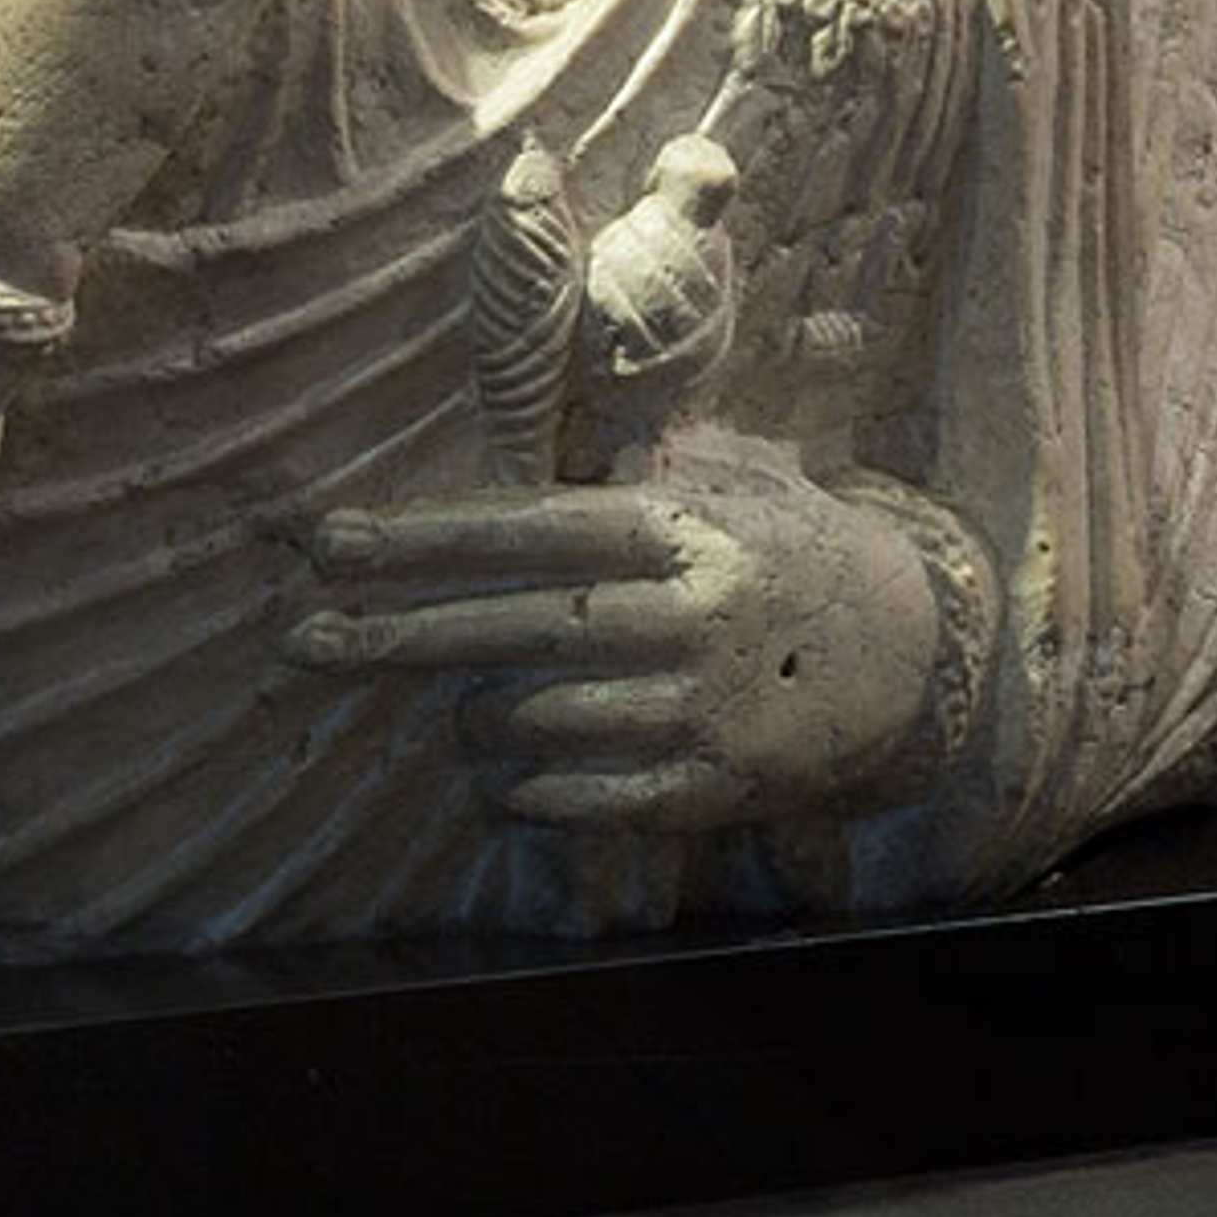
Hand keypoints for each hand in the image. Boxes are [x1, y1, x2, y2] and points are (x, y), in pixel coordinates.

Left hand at [282, 427, 946, 831]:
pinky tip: (498, 775)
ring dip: (472, 718)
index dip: (424, 539)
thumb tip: (516, 417)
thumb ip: (624, 455)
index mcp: (677, 526)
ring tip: (452, 708)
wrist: (911, 648)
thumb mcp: (719, 472)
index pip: (525, 530)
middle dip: (396, 634)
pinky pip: (583, 798)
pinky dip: (525, 790)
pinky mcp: (712, 788)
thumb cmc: (784, 540)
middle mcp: (683, 615)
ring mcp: (698, 709)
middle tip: (304, 639)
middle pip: (511, 628)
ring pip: (536, 720)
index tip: (333, 542)